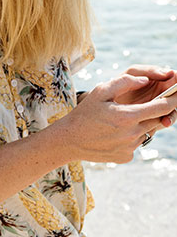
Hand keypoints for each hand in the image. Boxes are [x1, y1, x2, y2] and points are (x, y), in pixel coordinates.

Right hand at [62, 73, 176, 162]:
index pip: (161, 107)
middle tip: (147, 104)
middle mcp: (133, 134)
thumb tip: (146, 80)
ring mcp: (130, 147)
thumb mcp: (100, 91)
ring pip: (147, 132)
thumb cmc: (84, 113)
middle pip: (157, 120)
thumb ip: (124, 82)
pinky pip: (136, 143)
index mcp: (127, 116)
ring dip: (141, 124)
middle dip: (157, 111)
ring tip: (119, 120)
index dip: (173, 99)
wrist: (69, 140)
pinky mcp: (126, 157)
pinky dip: (130, 136)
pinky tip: (113, 133)